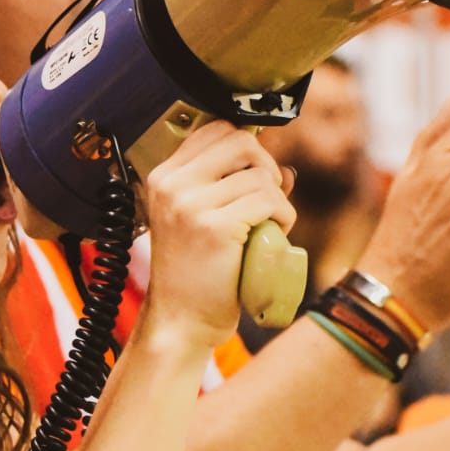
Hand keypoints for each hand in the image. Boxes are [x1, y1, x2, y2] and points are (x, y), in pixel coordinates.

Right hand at [144, 121, 295, 347]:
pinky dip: (284, 216)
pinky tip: (275, 235)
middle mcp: (171, 185)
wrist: (181, 321)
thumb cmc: (196, 274)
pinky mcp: (214, 227)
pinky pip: (269, 201)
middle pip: (239, 140)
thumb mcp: (202, 221)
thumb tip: (286, 171)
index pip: (214, 129)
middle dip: (265, 166)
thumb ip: (233, 189)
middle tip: (266, 198)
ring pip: (260, 175)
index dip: (245, 148)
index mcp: (163, 177)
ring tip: (268, 226)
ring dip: (277, 200)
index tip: (253, 176)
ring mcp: (190, 205)